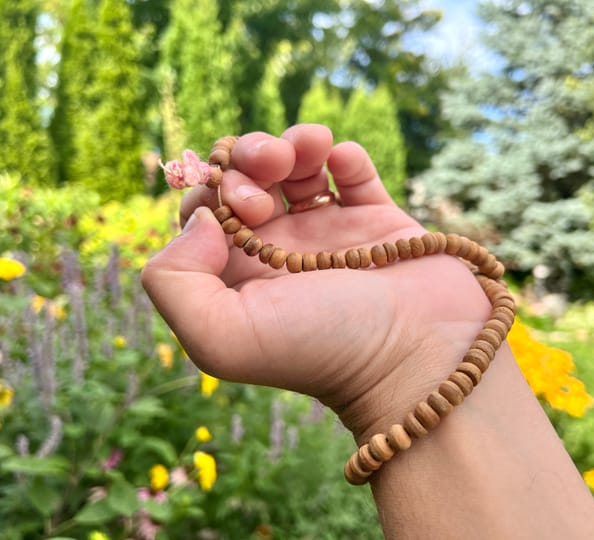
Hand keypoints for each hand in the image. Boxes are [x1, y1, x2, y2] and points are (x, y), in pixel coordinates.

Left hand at [142, 124, 490, 439]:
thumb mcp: (221, 337)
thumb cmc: (320, 350)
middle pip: (247, 177)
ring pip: (297, 166)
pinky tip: (344, 164)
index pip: (203, 209)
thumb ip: (174, 280)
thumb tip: (200, 219)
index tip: (238, 206)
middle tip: (269, 172)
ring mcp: (330, 233)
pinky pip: (354, 171)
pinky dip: (345, 155)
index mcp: (239, 275)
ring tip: (309, 147)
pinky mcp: (378, 220)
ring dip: (294, 142)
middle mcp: (279, 250)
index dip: (209, 189)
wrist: (419, 357)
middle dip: (249, 157)